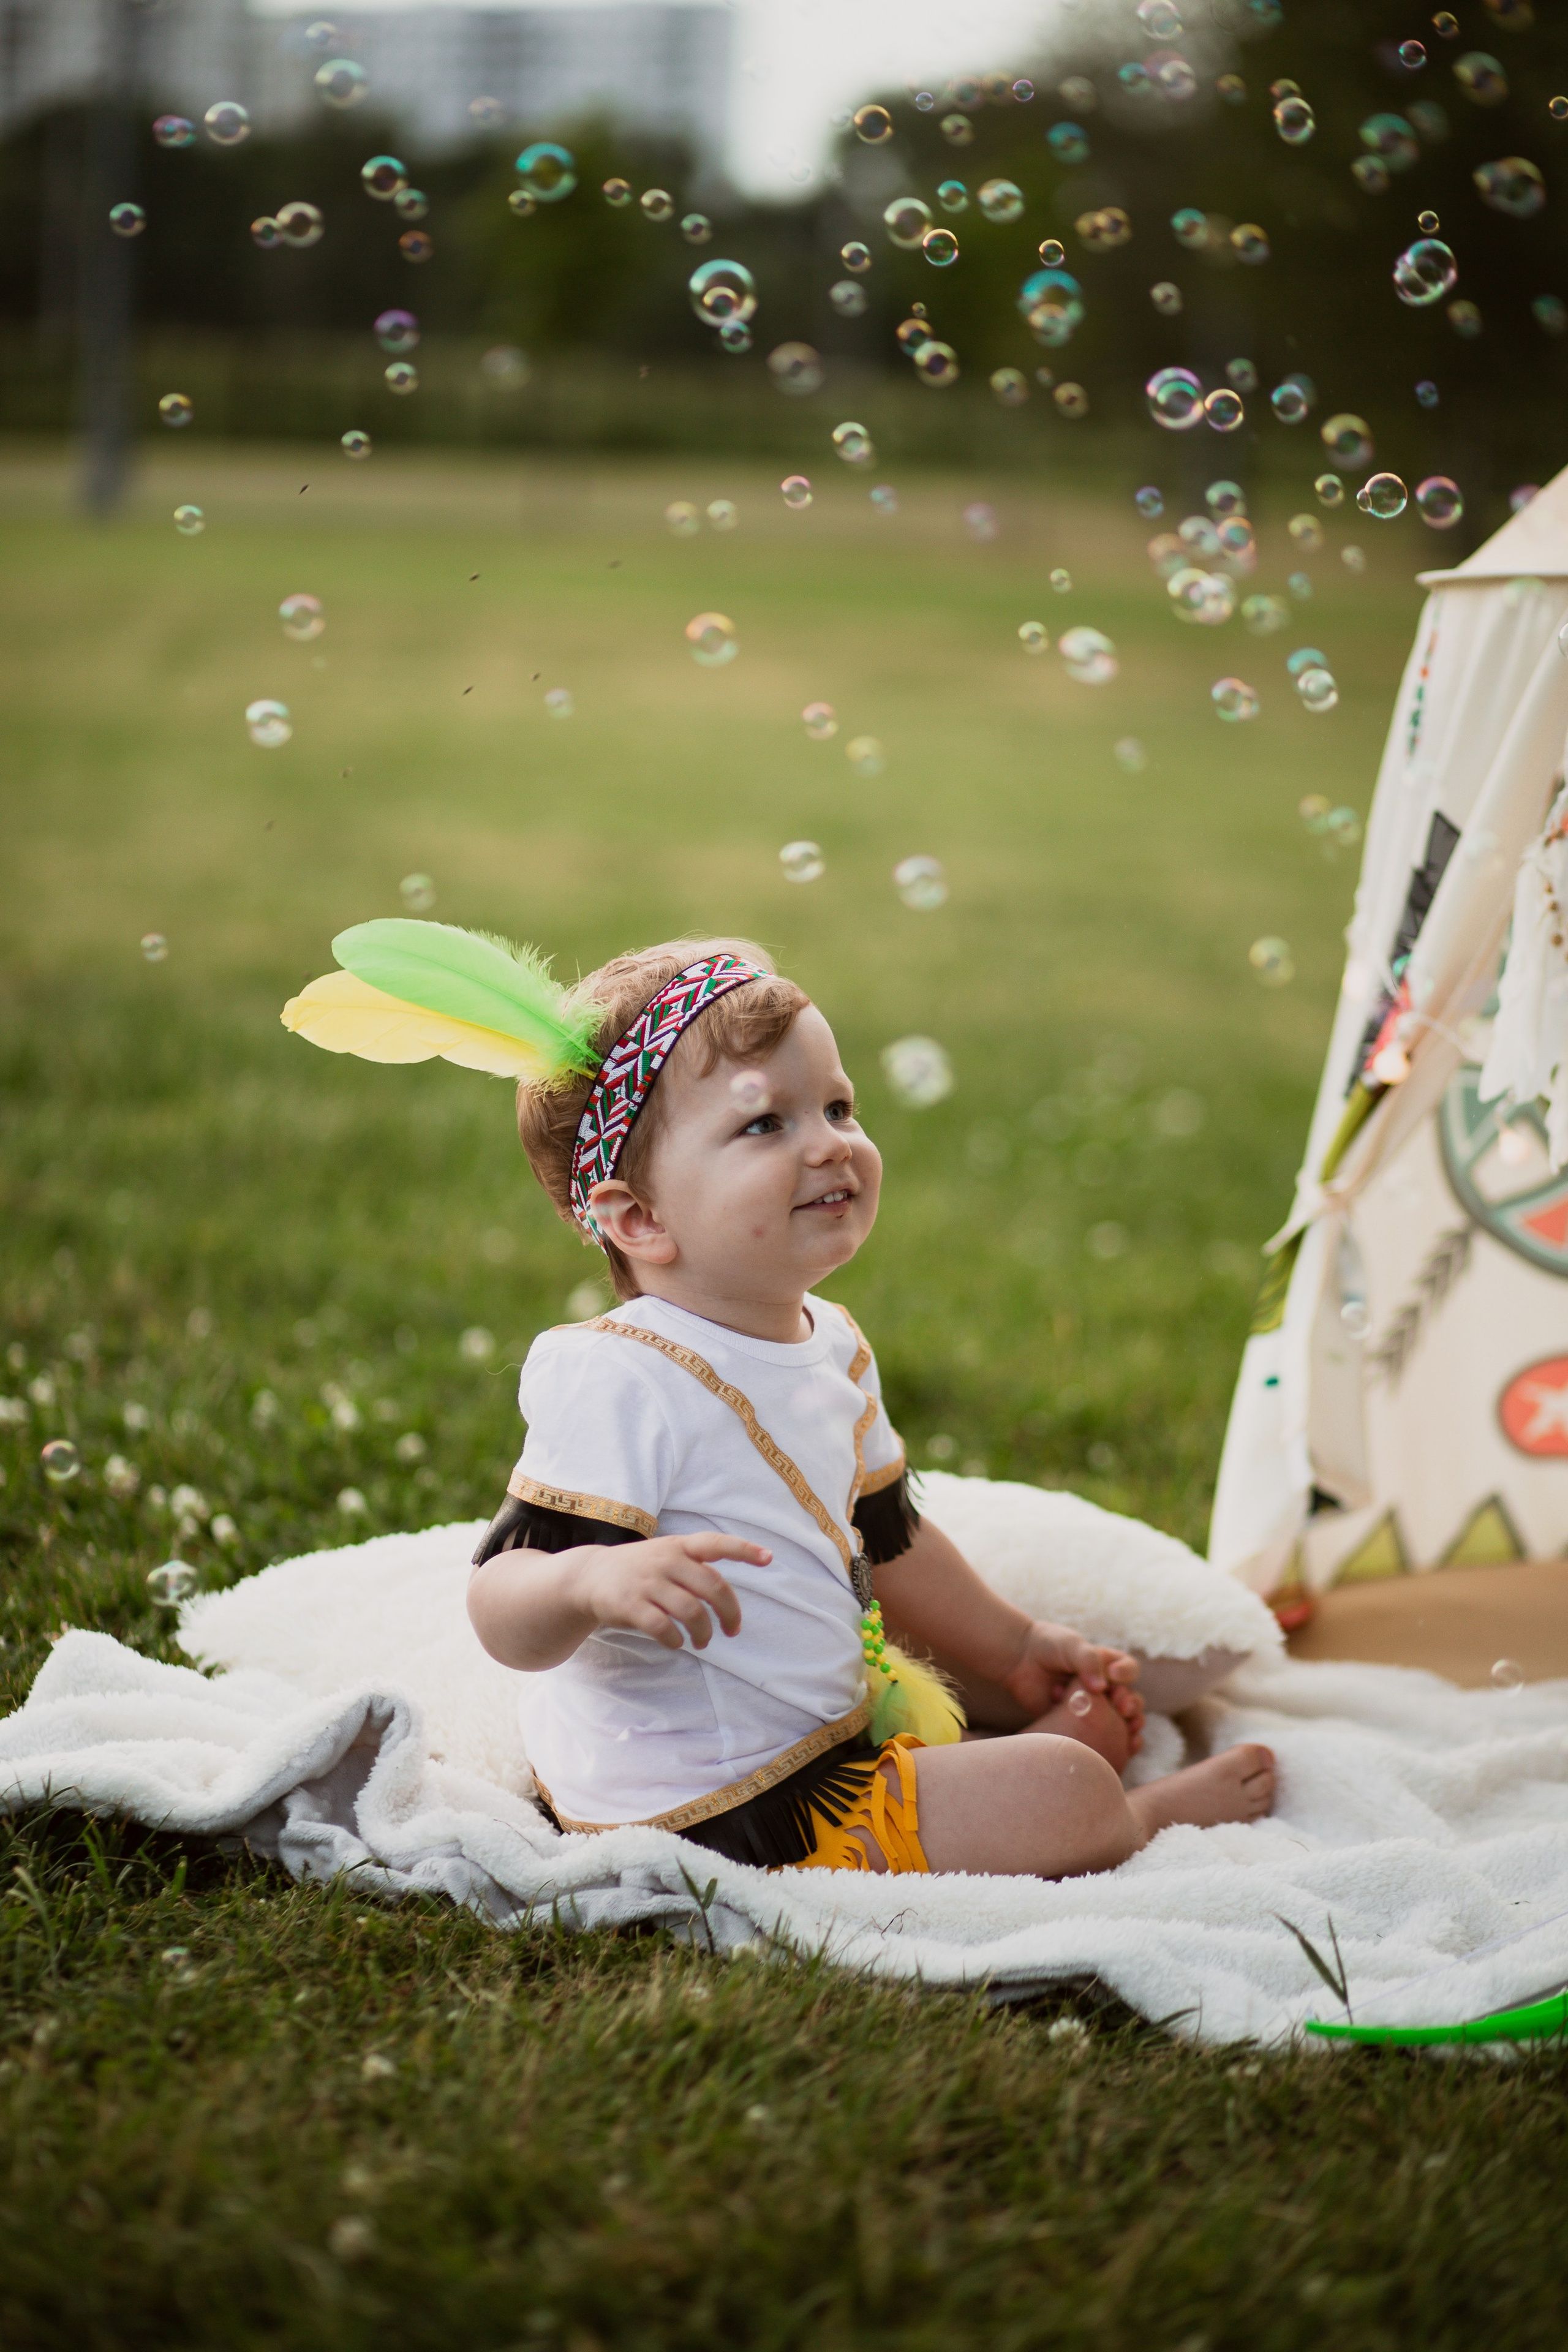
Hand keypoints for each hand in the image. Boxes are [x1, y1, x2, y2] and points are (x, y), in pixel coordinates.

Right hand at [569, 1533, 765, 1652]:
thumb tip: (728, 1596)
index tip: (769, 1559)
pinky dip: (675, 1640)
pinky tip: (677, 1643)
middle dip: (729, 1612)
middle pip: (712, 1586)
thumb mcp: (665, 1554)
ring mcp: (647, 1582)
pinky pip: (662, 1627)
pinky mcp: (630, 1605)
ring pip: (691, 1611)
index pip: (716, 1543)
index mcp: (679, 1546)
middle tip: (733, 1631)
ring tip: (703, 1642)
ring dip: (703, 1632)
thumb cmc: (638, 1569)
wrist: (587, 1577)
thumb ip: (694, 1567)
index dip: (744, 1550)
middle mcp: (665, 1560)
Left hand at [1001, 1620, 1143, 1741]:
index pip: (1129, 1670)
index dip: (1126, 1674)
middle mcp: (1103, 1686)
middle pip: (1130, 1699)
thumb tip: (1101, 1688)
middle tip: (1121, 1708)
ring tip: (1127, 1730)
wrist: (1019, 1659)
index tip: (1114, 1675)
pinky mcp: (1079, 1723)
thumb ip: (1088, 1661)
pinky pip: (1099, 1735)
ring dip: (1128, 1725)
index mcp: (1106, 1664)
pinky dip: (1111, 1741)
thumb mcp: (1071, 1645)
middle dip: (1132, 1705)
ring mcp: (1093, 1707)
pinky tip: (1116, 1745)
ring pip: (1120, 1721)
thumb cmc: (1048, 1646)